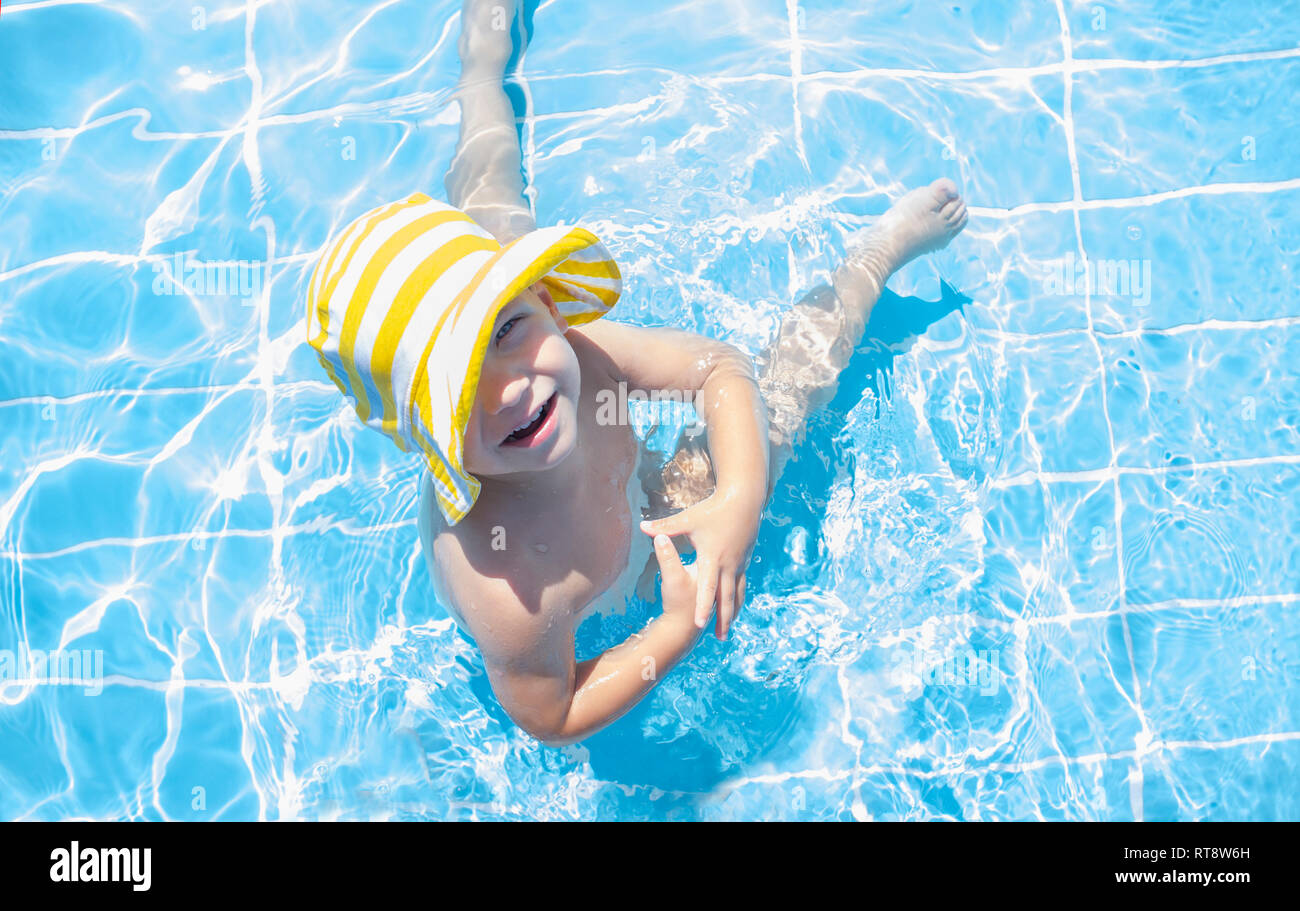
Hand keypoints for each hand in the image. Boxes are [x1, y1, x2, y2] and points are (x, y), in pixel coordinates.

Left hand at [640, 486, 762, 639]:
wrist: (744, 501)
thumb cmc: (713, 510)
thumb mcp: (687, 519)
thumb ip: (665, 527)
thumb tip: (643, 527)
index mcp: (713, 557)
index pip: (708, 587)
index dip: (704, 606)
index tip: (700, 623)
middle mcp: (728, 564)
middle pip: (726, 598)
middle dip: (724, 619)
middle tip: (720, 639)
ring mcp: (739, 564)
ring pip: (737, 594)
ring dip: (733, 612)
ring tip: (726, 631)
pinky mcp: (744, 560)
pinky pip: (741, 584)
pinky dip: (738, 599)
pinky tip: (734, 608)